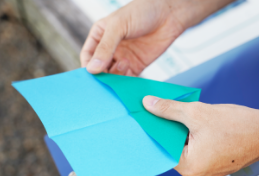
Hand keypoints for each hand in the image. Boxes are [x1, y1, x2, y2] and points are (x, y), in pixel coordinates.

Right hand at [81, 0, 232, 75]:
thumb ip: (105, 48)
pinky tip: (129, 75)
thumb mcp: (118, 26)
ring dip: (115, 76)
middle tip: (104, 79)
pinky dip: (126, 81)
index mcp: (100, 36)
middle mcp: (110, 49)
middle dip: (101, 75)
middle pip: (99, 68)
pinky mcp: (137, 65)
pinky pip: (127, 78)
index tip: (91, 74)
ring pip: (112, 75)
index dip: (88, 66)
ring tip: (125, 64)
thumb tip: (92, 69)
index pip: (88, 56)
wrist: (170, 13)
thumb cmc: (142, 11)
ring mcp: (123, 57)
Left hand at [143, 95, 258, 175]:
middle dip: (169, 131)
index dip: (155, 130)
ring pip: (182, 150)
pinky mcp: (211, 168)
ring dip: (181, 134)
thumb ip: (169, 110)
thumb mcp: (197, 113)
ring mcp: (203, 175)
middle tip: (164, 112)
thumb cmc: (240, 126)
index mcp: (190, 168)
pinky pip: (193, 152)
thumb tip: (148, 104)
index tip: (148, 116)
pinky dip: (191, 139)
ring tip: (186, 119)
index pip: (161, 148)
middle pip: (171, 149)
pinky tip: (195, 126)